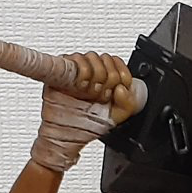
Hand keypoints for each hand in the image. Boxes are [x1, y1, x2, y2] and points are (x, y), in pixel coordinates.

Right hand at [34, 52, 135, 172]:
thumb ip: (127, 104)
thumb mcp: (115, 117)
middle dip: (107, 79)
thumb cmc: (86, 125)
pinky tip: (82, 86)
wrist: (66, 135)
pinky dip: (83, 73)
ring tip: (90, 93)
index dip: (120, 76)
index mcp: (107, 79)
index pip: (118, 63)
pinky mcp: (63, 70)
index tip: (115, 92)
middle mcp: (93, 72)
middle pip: (106, 59)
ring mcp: (78, 70)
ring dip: (95, 76)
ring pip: (92, 57)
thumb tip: (122, 88)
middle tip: (100, 95)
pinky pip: (76, 59)